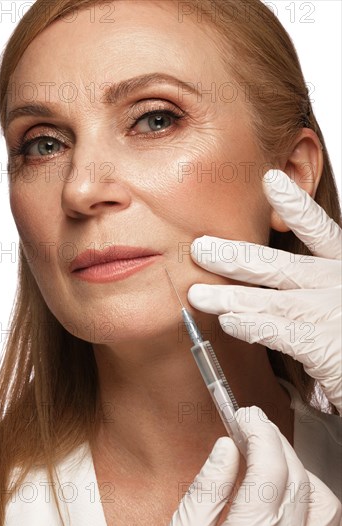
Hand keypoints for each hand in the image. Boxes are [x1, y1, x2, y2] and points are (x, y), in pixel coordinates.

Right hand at [161, 406, 341, 525]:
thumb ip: (207, 489)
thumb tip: (226, 448)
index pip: (269, 466)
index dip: (259, 431)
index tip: (244, 415)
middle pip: (294, 474)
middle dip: (274, 440)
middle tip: (252, 425)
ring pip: (321, 498)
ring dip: (297, 466)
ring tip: (270, 455)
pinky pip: (330, 524)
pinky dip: (315, 496)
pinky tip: (293, 489)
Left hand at [187, 169, 341, 413]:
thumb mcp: (336, 300)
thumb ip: (311, 285)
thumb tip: (262, 279)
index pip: (320, 231)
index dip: (295, 206)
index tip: (270, 180)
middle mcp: (338, 284)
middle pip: (280, 265)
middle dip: (236, 256)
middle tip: (200, 248)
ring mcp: (332, 312)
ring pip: (270, 300)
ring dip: (230, 296)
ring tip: (198, 295)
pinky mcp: (324, 345)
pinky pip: (278, 331)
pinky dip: (250, 325)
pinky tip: (228, 322)